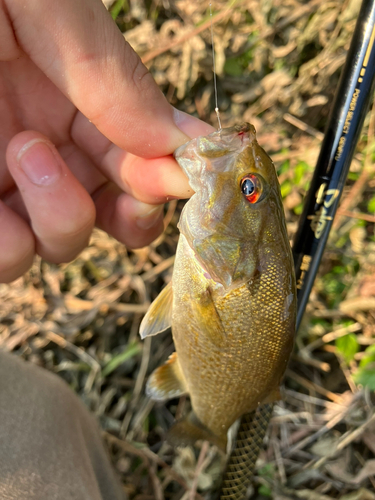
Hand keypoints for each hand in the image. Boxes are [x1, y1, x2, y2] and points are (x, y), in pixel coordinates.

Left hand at [0, 0, 214, 282]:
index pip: (141, 159)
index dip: (166, 178)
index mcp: (76, 99)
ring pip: (53, 246)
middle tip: (127, 187)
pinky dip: (7, 246)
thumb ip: (116, 78)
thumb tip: (186, 143)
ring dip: (62, 218)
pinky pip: (0, 257)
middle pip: (107, 217)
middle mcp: (43, 148)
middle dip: (128, 214)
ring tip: (28, 150)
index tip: (184, 178)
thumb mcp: (52, 10)